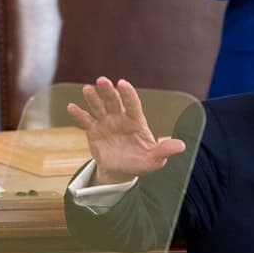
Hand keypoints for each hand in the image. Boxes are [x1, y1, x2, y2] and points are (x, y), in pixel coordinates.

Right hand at [66, 77, 185, 184]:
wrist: (121, 171)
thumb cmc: (141, 162)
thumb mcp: (154, 160)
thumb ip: (164, 151)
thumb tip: (182, 146)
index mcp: (136, 121)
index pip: (132, 104)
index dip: (128, 94)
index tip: (122, 84)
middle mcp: (120, 117)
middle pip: (114, 101)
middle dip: (108, 91)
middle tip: (102, 81)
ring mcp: (105, 123)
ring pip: (98, 107)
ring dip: (93, 98)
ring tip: (87, 89)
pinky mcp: (93, 131)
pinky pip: (85, 121)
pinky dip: (78, 114)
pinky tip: (71, 107)